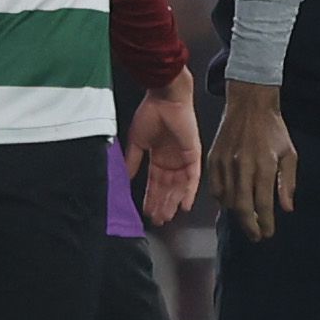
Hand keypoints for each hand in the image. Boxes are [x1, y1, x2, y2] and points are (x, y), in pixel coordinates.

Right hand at [128, 69, 201, 225]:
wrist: (164, 98)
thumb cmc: (150, 114)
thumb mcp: (136, 141)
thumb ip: (133, 161)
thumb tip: (125, 178)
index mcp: (159, 156)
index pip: (155, 182)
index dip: (150, 197)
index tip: (146, 212)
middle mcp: (172, 160)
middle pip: (167, 188)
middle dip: (161, 204)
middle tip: (157, 221)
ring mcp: (184, 158)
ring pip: (179, 186)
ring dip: (172, 202)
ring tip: (166, 217)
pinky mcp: (193, 154)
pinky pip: (194, 177)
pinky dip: (190, 192)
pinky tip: (185, 206)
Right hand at [208, 82, 297, 235]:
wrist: (249, 106)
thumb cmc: (274, 131)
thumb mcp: (289, 154)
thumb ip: (288, 183)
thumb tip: (286, 208)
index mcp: (264, 166)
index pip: (263, 204)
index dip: (265, 223)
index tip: (267, 234)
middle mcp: (243, 167)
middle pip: (243, 207)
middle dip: (250, 226)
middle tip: (256, 236)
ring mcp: (225, 164)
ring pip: (228, 200)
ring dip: (237, 214)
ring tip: (247, 221)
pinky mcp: (212, 160)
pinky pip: (215, 189)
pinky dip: (222, 200)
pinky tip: (231, 203)